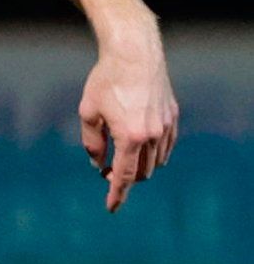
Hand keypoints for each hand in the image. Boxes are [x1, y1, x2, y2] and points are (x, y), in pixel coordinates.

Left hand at [79, 20, 176, 211]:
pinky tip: (140, 149)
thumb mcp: (89, 113)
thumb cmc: (106, 82)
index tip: (111, 208)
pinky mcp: (173, 117)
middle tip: (107, 173)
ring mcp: (166, 126)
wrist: (135, 55)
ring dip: (139, 167)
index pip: (124, 176)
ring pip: (156, 161)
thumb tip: (98, 165)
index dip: (117, 194)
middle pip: (141, 172)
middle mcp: (153, 135)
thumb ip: (92, 144)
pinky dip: (154, 154)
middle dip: (125, 179)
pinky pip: (166, 146)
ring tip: (120, 159)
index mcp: (130, 137)